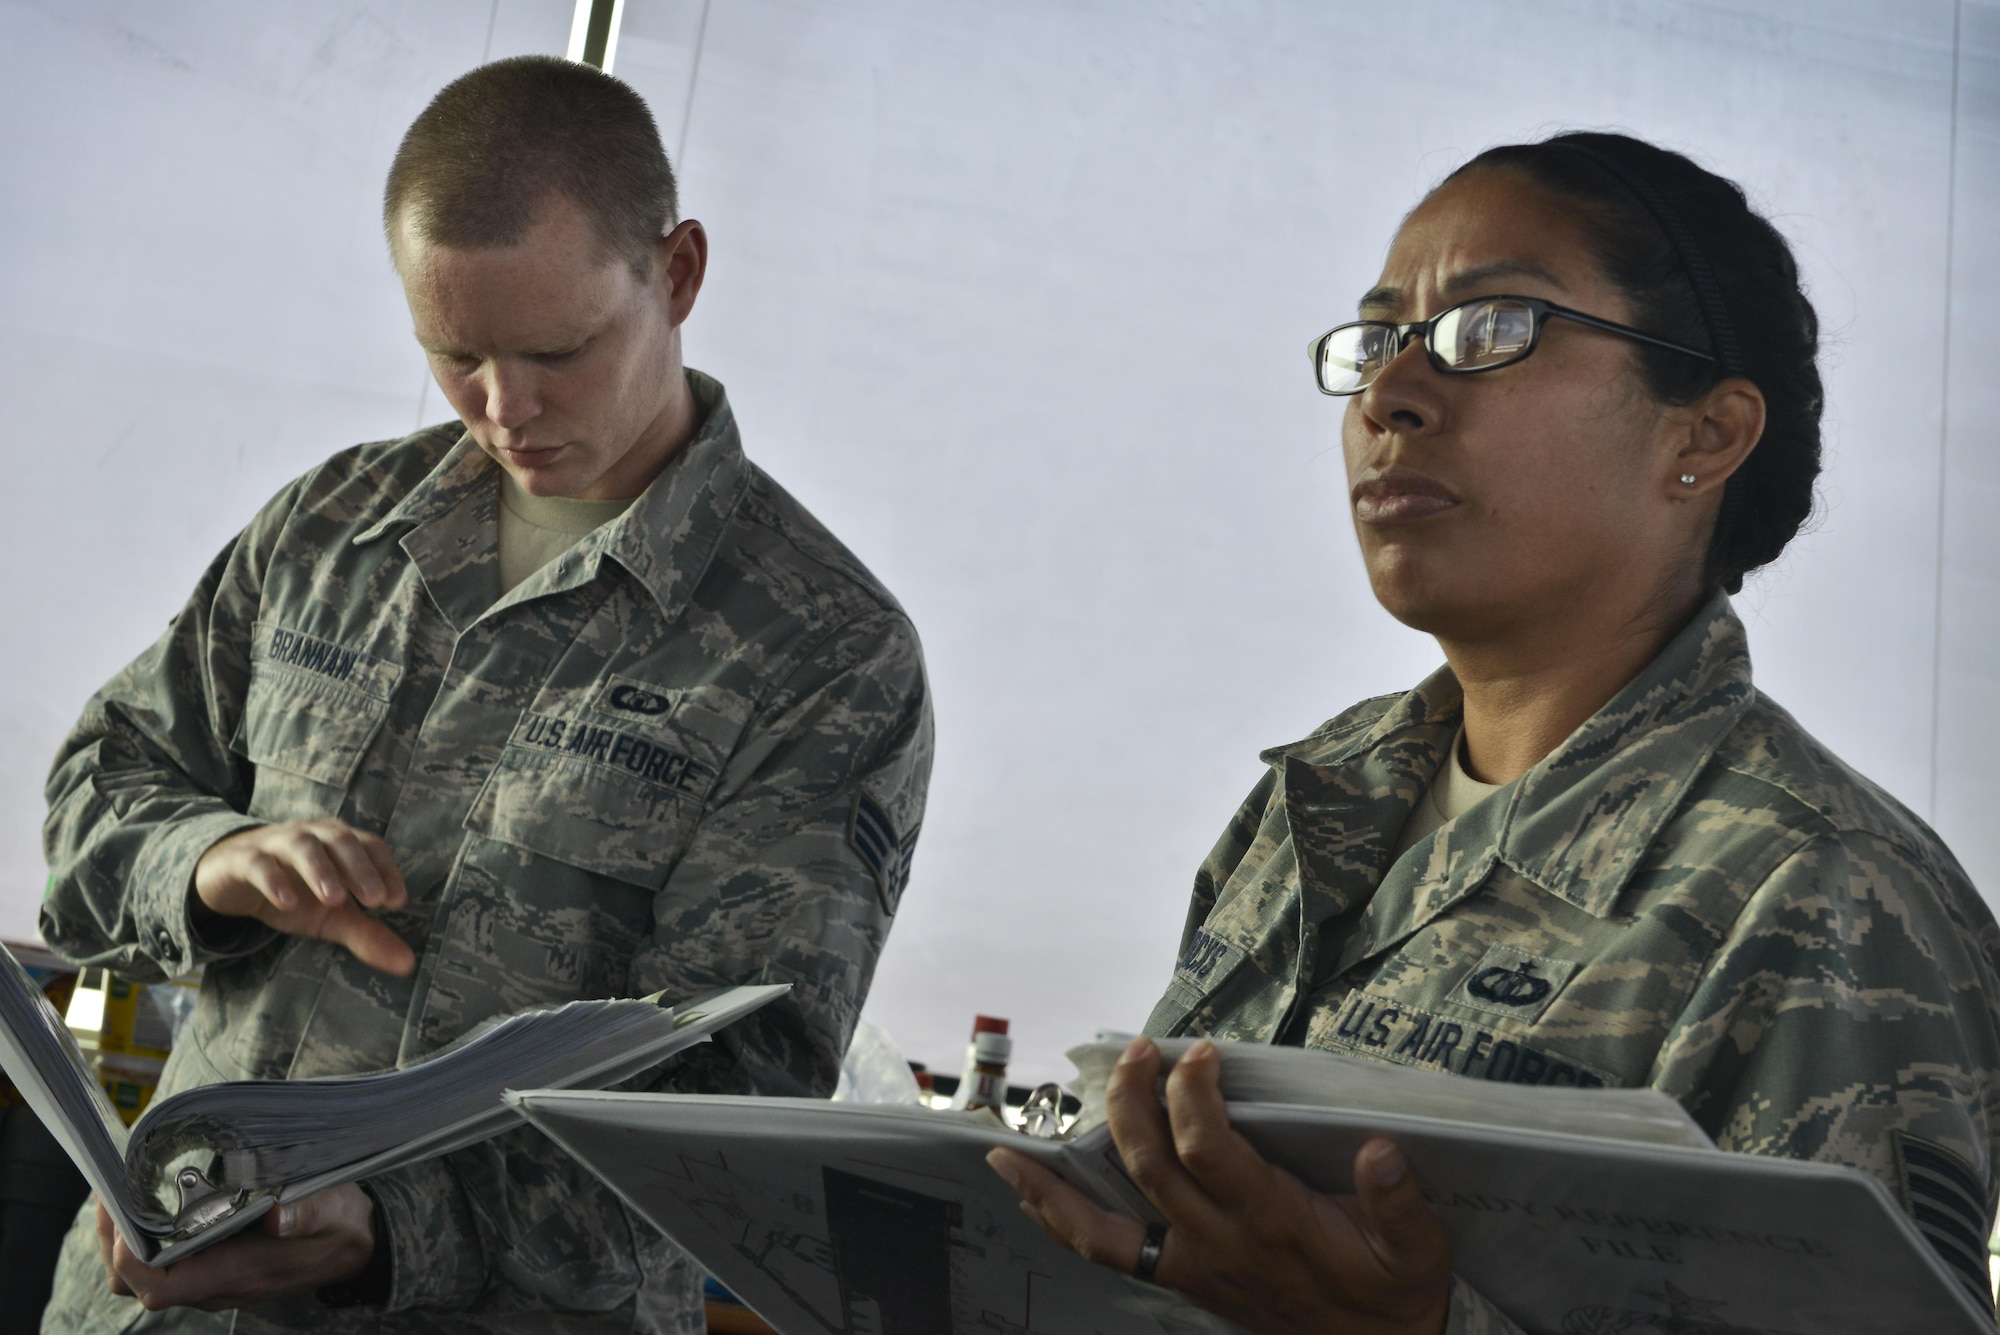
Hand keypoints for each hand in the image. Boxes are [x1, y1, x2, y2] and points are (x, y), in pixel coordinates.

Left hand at [96, 1184, 376, 1311]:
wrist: (354, 1245)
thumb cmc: (339, 1226)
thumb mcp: (331, 1212)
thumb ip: (304, 1215)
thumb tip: (277, 1216)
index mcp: (237, 1273)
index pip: (161, 1287)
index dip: (132, 1258)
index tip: (124, 1216)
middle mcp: (215, 1284)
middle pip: (137, 1283)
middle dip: (113, 1242)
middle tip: (109, 1192)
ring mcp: (210, 1277)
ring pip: (143, 1274)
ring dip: (123, 1238)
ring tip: (122, 1192)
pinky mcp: (212, 1265)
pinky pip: (162, 1262)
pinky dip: (145, 1235)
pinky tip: (149, 1201)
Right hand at [194, 820, 413, 974]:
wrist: (232, 880)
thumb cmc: (294, 893)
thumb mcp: (331, 917)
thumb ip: (368, 935)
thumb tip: (407, 965)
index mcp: (340, 843)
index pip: (370, 846)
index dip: (386, 870)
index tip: (398, 901)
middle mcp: (313, 835)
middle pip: (340, 840)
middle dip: (360, 869)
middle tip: (375, 899)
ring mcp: (276, 843)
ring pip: (302, 846)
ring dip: (320, 870)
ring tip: (335, 900)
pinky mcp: (242, 858)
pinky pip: (258, 863)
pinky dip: (273, 879)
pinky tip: (286, 902)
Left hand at [988, 1037, 1452, 1334]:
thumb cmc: (1393, 1292)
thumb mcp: (1418, 1250)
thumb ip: (1399, 1201)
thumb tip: (1381, 1150)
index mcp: (1271, 1221)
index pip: (1211, 1150)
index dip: (1196, 1097)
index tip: (1200, 1052)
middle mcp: (1217, 1241)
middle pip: (1149, 1165)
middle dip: (1133, 1100)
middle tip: (1139, 1050)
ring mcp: (1188, 1262)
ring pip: (1104, 1223)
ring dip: (1058, 1179)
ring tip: (1014, 1144)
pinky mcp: (1176, 1275)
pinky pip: (1105, 1249)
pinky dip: (1059, 1219)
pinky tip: (1029, 1187)